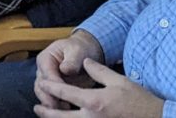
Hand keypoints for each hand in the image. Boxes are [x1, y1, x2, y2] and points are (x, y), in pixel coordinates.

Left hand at [33, 59, 164, 117]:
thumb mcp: (119, 80)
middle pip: (60, 116)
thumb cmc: (138, 100)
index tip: (41, 82)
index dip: (50, 86)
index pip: (65, 93)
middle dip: (46, 112)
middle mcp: (91, 117)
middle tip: (37, 107)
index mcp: (94, 101)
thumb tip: (86, 62)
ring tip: (46, 115)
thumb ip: (99, 71)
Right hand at [35, 31, 104, 106]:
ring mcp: (48, 82)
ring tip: (65, 109)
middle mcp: (43, 71)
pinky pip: (52, 100)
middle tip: (58, 106)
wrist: (85, 53)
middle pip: (40, 87)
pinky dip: (57, 106)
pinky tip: (68, 111)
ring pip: (44, 96)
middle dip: (48, 98)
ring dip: (52, 104)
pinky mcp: (54, 91)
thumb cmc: (79, 49)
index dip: (54, 84)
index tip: (64, 93)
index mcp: (45, 59)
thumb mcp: (77, 50)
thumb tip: (65, 69)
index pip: (46, 74)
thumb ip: (71, 60)